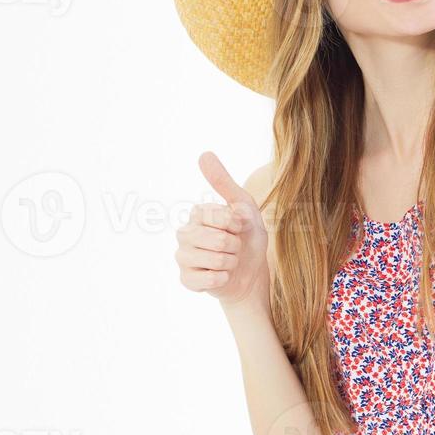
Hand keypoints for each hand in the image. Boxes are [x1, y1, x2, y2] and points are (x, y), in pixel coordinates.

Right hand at [174, 151, 270, 310]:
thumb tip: (204, 154)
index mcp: (197, 214)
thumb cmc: (247, 237)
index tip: (238, 228)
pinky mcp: (186, 279)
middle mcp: (184, 233)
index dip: (236, 225)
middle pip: (217, 239)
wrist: (252, 273)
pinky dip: (223, 279)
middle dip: (235, 245)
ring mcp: (183, 257)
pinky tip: (221, 276)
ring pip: (215, 260)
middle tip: (234, 247)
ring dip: (231, 263)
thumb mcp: (243, 206)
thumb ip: (224, 182)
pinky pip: (209, 280)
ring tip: (229, 261)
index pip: (218, 216)